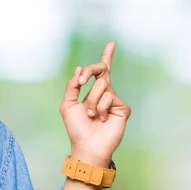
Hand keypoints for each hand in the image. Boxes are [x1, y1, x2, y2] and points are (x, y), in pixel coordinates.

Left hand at [60, 41, 130, 166]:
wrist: (87, 145)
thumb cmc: (77, 128)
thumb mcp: (67, 104)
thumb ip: (72, 85)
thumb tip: (80, 69)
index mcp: (92, 91)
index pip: (100, 71)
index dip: (107, 56)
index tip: (112, 43)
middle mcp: (105, 93)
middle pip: (101, 70)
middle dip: (90, 71)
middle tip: (81, 82)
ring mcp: (114, 100)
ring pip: (103, 85)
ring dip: (92, 100)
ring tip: (92, 114)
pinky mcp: (122, 108)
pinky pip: (110, 97)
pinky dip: (101, 107)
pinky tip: (102, 118)